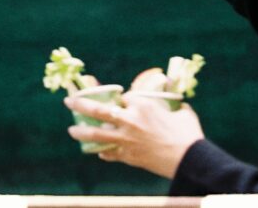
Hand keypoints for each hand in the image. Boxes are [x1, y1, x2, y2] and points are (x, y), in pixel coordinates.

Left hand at [64, 92, 203, 178]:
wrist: (188, 159)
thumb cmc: (187, 133)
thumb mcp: (181, 111)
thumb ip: (171, 105)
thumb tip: (175, 103)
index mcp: (142, 105)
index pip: (123, 97)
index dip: (120, 99)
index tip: (120, 100)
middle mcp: (130, 120)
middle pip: (100, 110)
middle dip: (81, 104)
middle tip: (68, 101)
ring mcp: (127, 140)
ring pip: (98, 134)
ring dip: (82, 132)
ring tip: (71, 130)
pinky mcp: (128, 157)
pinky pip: (110, 154)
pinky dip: (104, 153)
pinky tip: (98, 153)